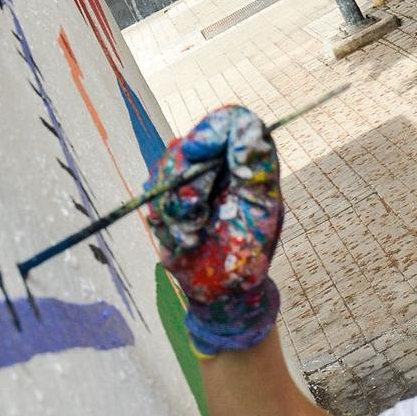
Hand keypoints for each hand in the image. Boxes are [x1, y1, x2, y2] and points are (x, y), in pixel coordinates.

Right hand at [147, 105, 282, 354]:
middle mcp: (222, 165)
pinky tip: (181, 239)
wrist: (221, 294)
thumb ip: (256, 170)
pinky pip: (154, 192)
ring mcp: (193, 179)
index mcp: (250, 165)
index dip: (211, 130)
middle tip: (195, 216)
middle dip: (186, 181)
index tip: (195, 155)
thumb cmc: (248, 256)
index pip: (232, 121)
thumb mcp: (262, 213)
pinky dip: (164, 219)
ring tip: (191, 235)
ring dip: (175, 207)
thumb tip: (249, 131)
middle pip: (191, 142)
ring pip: (167, 167)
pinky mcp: (170, 197)